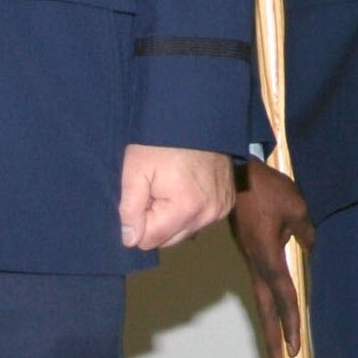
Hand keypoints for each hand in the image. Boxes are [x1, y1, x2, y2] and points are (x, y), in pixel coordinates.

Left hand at [118, 146, 233, 250]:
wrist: (197, 116)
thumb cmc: (161, 142)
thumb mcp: (135, 170)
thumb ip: (129, 209)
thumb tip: (130, 240)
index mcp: (185, 209)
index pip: (149, 240)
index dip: (138, 220)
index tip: (142, 194)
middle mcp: (208, 215)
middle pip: (169, 240)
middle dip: (157, 220)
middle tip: (155, 188)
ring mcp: (221, 209)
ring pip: (185, 230)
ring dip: (174, 217)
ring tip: (171, 185)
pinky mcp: (228, 202)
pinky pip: (201, 219)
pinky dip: (190, 209)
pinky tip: (187, 186)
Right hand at [229, 159, 315, 357]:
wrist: (236, 175)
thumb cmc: (267, 190)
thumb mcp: (296, 207)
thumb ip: (307, 231)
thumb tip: (313, 246)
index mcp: (268, 257)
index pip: (284, 297)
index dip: (292, 322)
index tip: (297, 348)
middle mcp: (256, 263)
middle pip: (265, 309)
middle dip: (272, 339)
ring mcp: (250, 258)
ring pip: (260, 297)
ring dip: (268, 322)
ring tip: (275, 346)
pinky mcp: (249, 250)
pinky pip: (260, 281)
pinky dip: (268, 300)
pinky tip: (274, 306)